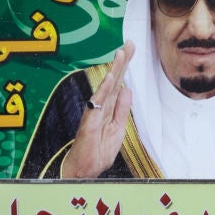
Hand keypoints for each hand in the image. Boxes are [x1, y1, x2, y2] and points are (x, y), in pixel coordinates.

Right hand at [60, 41, 133, 177]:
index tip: (130, 49)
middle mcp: (100, 106)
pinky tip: (111, 77)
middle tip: (129, 43)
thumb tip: (127, 90)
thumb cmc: (96, 152)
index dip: (124, 67)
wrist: (84, 170)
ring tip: (121, 53)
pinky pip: (98, 102)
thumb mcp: (117, 129)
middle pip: (113, 80)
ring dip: (114, 69)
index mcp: (108, 108)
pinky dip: (104, 89)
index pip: (118, 83)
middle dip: (121, 61)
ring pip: (106, 87)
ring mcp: (94, 113)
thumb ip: (121, 110)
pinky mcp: (90, 121)